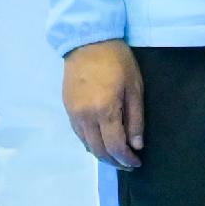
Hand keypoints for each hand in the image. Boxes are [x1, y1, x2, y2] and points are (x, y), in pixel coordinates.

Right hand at [63, 41, 142, 168]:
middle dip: (115, 161)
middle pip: (99, 150)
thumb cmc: (117, 61)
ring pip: (86, 144)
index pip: (115, 146)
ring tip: (116, 156)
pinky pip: (78, 134)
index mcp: (104, 110)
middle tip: (128, 164)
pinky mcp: (67, 108)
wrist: (87, 41)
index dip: (126, 159)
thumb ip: (135, 119)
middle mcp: (85, 116)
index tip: (137, 163)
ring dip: (102, 155)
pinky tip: (100, 143)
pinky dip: (90, 143)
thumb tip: (136, 145)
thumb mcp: (134, 88)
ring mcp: (73, 113)